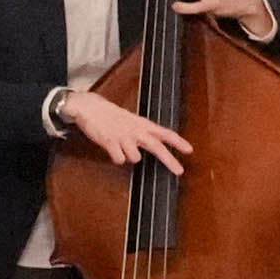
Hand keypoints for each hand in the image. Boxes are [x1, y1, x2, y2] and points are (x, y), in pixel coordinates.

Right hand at [57, 89, 187, 172]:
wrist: (90, 107)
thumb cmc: (110, 115)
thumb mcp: (131, 120)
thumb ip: (143, 132)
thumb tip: (154, 143)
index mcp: (142, 124)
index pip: (165, 133)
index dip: (178, 142)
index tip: (189, 150)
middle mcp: (136, 130)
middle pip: (157, 147)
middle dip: (169, 160)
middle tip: (179, 171)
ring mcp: (123, 136)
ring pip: (134, 158)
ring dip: (128, 156)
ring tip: (120, 146)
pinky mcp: (110, 142)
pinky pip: (119, 159)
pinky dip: (116, 158)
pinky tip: (112, 149)